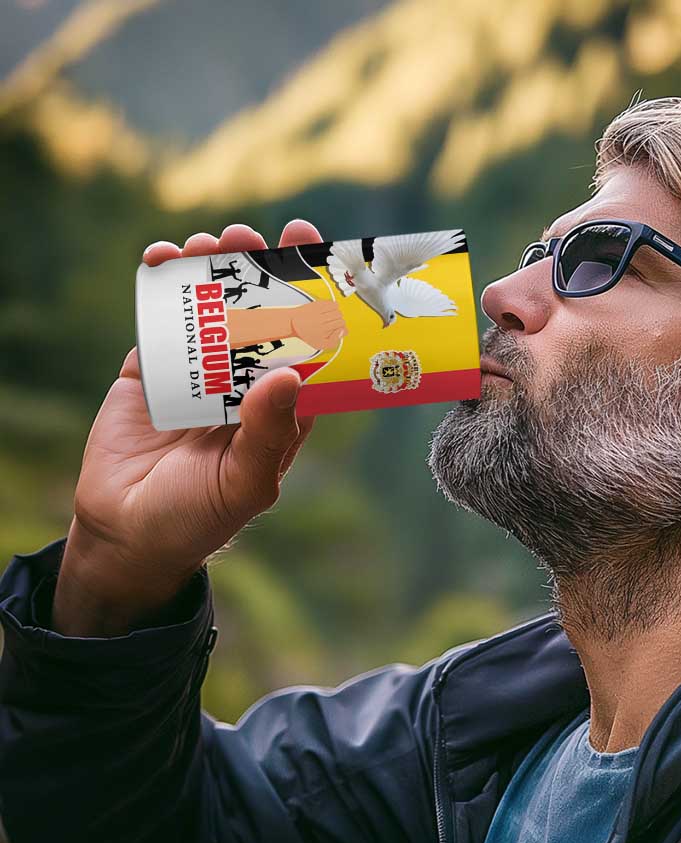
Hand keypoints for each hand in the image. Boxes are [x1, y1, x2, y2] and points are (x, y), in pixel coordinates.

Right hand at [52, 220, 323, 635]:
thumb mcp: (244, 482)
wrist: (126, 533)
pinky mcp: (153, 367)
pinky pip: (162, 317)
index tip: (319, 256)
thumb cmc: (199, 517)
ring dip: (214, 268)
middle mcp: (246, 382)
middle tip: (260, 235)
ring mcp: (200, 371)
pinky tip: (164, 257)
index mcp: (281, 407)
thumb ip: (268, 432)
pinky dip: (162, 284)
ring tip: (212, 241)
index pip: (309, 345)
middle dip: (263, 271)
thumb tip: (290, 373)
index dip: (317, 301)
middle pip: (263, 314)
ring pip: (214, 307)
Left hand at [290, 300, 346, 352]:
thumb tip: (342, 331)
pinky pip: (331, 303)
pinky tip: (328, 310)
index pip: (343, 328)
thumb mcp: (320, 344)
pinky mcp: (317, 304)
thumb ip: (334, 341)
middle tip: (333, 323)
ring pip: (337, 309)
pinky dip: (332, 305)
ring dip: (336, 312)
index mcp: (323, 332)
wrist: (291, 323)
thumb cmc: (306, 334)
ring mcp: (320, 312)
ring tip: (330, 316)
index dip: (342, 329)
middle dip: (339, 321)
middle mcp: (321, 321)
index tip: (337, 329)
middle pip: (341, 318)